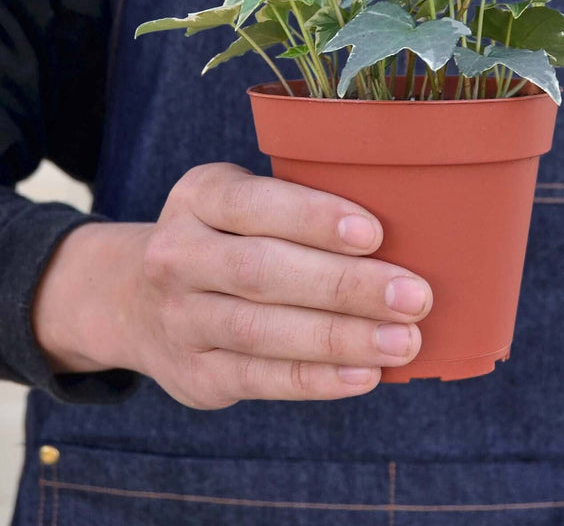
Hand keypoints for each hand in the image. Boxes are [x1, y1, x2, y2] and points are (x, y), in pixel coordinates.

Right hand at [32, 163, 431, 406]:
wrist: (135, 299)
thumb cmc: (227, 237)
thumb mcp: (244, 203)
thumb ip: (301, 209)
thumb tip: (405, 229)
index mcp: (200, 196)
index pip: (254, 203)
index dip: (313, 218)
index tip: (374, 233)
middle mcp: (177, 255)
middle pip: (262, 271)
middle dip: (343, 286)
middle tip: (414, 296)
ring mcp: (180, 319)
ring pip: (262, 332)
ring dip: (340, 338)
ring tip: (404, 340)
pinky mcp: (194, 374)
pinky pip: (259, 379)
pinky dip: (316, 380)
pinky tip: (366, 374)